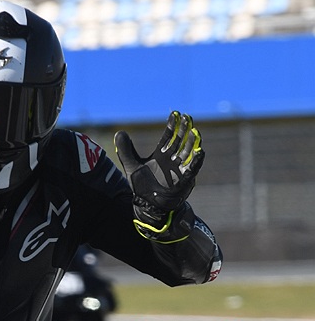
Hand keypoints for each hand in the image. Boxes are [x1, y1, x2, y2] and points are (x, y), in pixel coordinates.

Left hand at [115, 112, 203, 236]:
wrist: (148, 206)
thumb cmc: (142, 187)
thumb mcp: (131, 166)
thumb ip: (125, 150)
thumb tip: (119, 132)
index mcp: (161, 155)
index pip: (168, 137)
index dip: (172, 126)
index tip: (175, 114)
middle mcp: (172, 160)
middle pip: (180, 141)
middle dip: (184, 130)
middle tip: (187, 117)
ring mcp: (179, 169)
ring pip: (188, 152)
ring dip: (192, 142)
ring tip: (194, 130)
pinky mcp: (185, 180)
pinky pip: (192, 169)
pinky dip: (197, 160)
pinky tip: (200, 151)